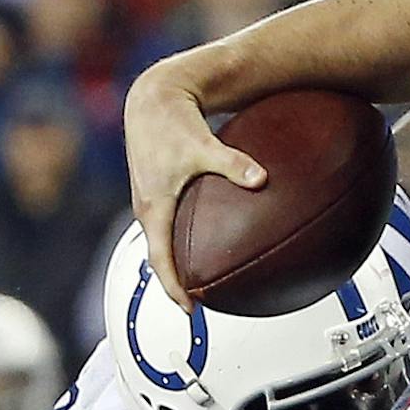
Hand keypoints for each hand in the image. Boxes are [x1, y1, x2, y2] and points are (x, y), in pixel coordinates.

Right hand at [124, 60, 265, 307]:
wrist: (152, 99)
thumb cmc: (175, 122)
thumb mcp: (204, 144)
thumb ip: (234, 164)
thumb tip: (262, 179)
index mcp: (154, 206)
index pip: (160, 259)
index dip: (173, 288)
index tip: (190, 310)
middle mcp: (147, 208)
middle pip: (159, 257)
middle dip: (177, 284)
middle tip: (200, 306)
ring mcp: (149, 201)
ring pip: (162, 244)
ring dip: (177, 266)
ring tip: (201, 286)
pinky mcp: (156, 193)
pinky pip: (167, 228)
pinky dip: (179, 245)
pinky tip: (203, 249)